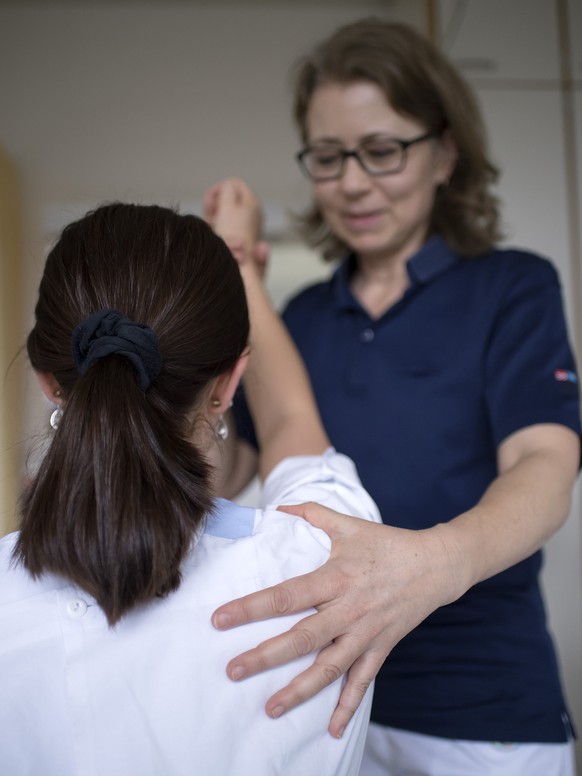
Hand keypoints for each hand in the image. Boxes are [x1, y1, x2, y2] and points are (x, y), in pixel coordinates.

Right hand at [204, 178, 268, 275]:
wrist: (239, 270)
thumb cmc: (233, 238)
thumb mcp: (227, 205)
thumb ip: (227, 189)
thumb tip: (227, 187)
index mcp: (252, 202)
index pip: (232, 184)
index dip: (217, 191)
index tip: (209, 205)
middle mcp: (253, 213)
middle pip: (228, 200)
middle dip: (214, 207)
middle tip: (209, 218)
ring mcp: (248, 227)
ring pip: (224, 215)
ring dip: (213, 220)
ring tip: (211, 230)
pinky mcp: (241, 241)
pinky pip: (225, 229)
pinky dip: (217, 231)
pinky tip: (215, 239)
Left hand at [212, 502, 460, 736]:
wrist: (437, 564)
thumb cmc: (388, 543)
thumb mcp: (349, 524)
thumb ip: (311, 513)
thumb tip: (279, 509)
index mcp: (336, 577)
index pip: (287, 595)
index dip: (252, 607)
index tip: (220, 619)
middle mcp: (348, 609)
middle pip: (302, 638)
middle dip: (265, 656)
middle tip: (233, 671)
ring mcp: (366, 632)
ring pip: (329, 668)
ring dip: (300, 690)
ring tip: (270, 708)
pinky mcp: (381, 647)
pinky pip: (363, 681)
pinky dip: (348, 706)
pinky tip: (331, 729)